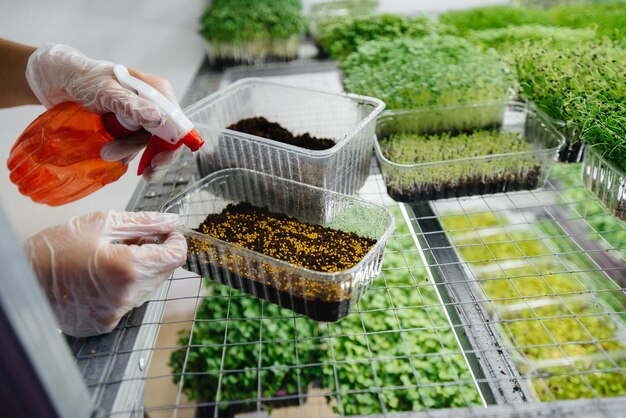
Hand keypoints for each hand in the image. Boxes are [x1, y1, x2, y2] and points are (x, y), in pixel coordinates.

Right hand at [23, 211, 186, 336]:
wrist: (22, 279)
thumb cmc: (56, 247)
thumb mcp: (102, 223)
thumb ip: (143, 222)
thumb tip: (172, 221)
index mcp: (128, 268)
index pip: (175, 257)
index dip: (175, 241)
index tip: (166, 232)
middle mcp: (126, 296)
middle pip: (164, 272)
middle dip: (156, 254)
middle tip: (132, 240)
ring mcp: (116, 314)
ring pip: (148, 288)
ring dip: (141, 270)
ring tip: (113, 256)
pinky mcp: (105, 324)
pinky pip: (130, 302)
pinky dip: (125, 287)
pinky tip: (104, 275)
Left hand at [26, 43, 179, 178]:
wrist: (58, 81)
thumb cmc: (82, 78)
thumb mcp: (106, 91)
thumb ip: (132, 106)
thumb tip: (160, 120)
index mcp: (156, 90)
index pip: (177, 121)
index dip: (172, 144)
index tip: (158, 161)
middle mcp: (153, 103)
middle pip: (167, 136)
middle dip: (153, 155)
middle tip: (146, 173)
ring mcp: (141, 115)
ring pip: (148, 143)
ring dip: (130, 152)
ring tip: (107, 153)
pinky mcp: (129, 125)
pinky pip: (135, 144)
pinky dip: (126, 152)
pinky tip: (114, 154)